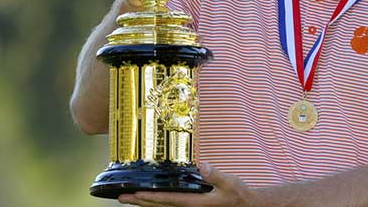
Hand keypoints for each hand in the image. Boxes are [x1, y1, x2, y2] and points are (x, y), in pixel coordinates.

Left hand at [117, 163, 254, 206]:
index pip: (168, 200)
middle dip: (139, 202)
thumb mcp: (230, 183)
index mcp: (196, 203)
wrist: (246, 205)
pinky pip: (169, 206)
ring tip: (129, 198)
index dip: (151, 197)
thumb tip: (203, 165)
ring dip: (144, 204)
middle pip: (159, 206)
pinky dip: (157, 202)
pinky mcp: (192, 206)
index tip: (135, 194)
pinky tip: (150, 199)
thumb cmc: (238, 194)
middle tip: (121, 197)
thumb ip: (216, 175)